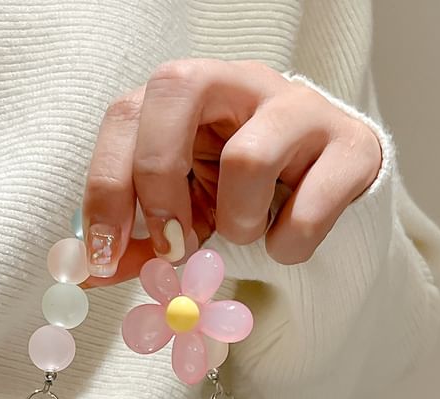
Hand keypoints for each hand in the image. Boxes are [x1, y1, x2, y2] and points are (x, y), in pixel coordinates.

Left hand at [81, 58, 381, 286]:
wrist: (326, 197)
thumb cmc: (242, 199)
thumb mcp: (185, 216)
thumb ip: (139, 242)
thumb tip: (87, 275)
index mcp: (187, 95)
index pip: (127, 113)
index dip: (106, 186)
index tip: (104, 256)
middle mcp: (240, 81)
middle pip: (177, 89)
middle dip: (160, 184)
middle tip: (173, 246)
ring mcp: (300, 107)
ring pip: (247, 158)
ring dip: (237, 223)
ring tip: (247, 234)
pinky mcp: (352, 145)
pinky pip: (311, 206)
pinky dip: (290, 244)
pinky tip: (287, 243)